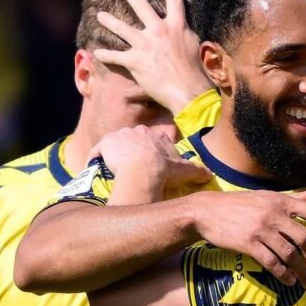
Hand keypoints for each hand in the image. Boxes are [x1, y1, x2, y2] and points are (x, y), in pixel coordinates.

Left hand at [89, 126, 211, 203]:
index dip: (148, 152)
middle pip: (132, 140)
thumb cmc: (165, 170)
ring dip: (113, 154)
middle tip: (130, 168)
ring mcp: (120, 135)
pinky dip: (95, 158)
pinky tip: (95, 167)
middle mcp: (137, 131)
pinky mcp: (106, 143)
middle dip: (130, 151)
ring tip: (114, 170)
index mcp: (154, 135)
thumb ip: (197, 170)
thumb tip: (210, 174)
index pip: (150, 140)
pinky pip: (98, 151)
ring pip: (115, 144)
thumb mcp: (185, 170)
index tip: (147, 164)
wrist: (144, 171)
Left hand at [92, 0, 212, 114]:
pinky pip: (116, 56)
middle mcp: (158, 31)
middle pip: (142, 8)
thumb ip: (186, 34)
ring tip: (100, 15)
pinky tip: (97, 52)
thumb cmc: (196, 72)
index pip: (175, 3)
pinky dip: (106, 54)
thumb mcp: (195, 46)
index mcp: (177, 26)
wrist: (187, 91)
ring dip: (109, 21)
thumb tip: (184, 31)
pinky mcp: (135, 61)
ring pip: (122, 28)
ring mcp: (144, 45)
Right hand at [190, 188, 305, 287]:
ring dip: (302, 271)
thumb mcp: (266, 196)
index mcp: (280, 201)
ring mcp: (261, 229)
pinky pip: (272, 262)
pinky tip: (289, 280)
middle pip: (305, 237)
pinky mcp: (249, 244)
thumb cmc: (239, 204)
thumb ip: (293, 197)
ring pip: (290, 253)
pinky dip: (283, 274)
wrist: (206, 211)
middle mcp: (274, 214)